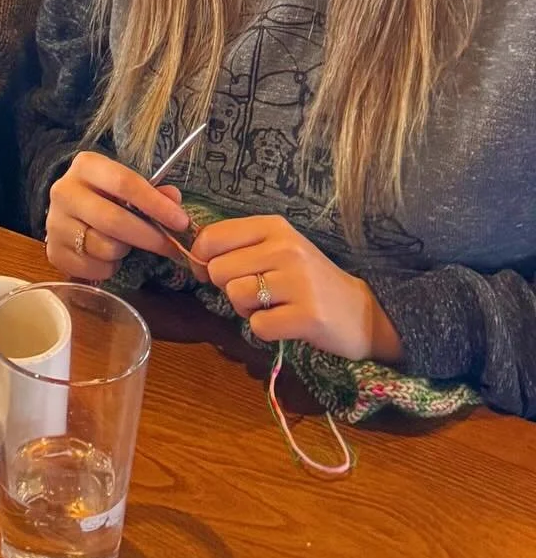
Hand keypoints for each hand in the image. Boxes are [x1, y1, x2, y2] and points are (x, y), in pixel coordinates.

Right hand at [44, 150, 194, 280]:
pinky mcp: (53, 251)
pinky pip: (94, 267)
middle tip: (171, 246)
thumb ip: (152, 192)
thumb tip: (174, 201)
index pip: (125, 183)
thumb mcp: (125, 185)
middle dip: (149, 236)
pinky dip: (109, 267)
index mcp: (86, 166)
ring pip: (104, 246)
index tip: (181, 222)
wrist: (68, 211)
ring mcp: (55, 222)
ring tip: (124, 244)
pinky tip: (107, 256)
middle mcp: (65, 191)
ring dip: (124, 251)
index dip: (156, 204)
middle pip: (114, 220)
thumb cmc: (104, 195)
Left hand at [192, 214, 403, 362]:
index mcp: (274, 226)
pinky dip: (266, 331)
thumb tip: (194, 256)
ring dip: (247, 310)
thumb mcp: (277, 250)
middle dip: (229, 288)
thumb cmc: (309, 280)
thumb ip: (239, 247)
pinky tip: (287, 323)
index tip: (211, 272)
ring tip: (274, 307)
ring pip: (236, 297)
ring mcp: (298, 281)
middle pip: (219, 270)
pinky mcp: (308, 315)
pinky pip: (258, 326)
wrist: (363, 312)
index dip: (201, 259)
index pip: (212, 237)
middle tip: (257, 294)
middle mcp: (286, 248)